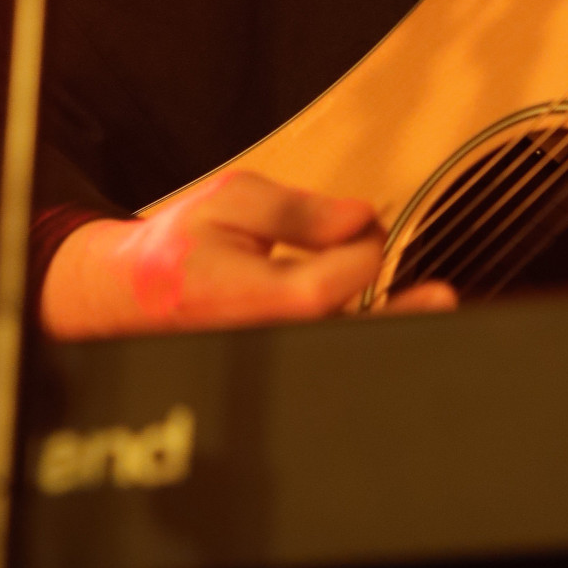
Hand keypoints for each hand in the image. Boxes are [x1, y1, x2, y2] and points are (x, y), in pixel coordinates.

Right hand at [38, 168, 456, 339]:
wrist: (125, 301)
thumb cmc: (179, 247)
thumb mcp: (230, 202)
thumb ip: (296, 210)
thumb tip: (358, 218)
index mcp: (250, 297)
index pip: (331, 283)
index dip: (361, 248)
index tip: (368, 225)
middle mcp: (266, 339)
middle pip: (345, 335)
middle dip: (397, 315)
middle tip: (441, 297)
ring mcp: (271, 360)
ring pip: (340, 349)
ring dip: (387, 325)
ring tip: (433, 304)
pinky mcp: (275, 365)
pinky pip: (327, 353)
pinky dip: (361, 334)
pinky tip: (392, 317)